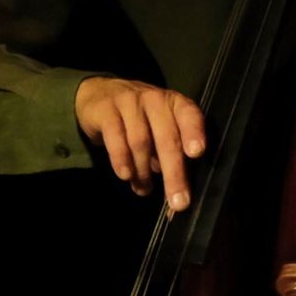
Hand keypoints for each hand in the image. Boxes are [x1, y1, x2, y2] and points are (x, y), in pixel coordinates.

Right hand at [74, 77, 205, 209]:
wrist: (98, 93)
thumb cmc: (139, 118)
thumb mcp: (158, 129)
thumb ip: (169, 155)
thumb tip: (176, 193)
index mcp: (174, 104)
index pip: (189, 115)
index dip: (194, 133)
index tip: (196, 153)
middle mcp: (155, 100)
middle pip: (167, 137)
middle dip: (174, 172)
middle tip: (178, 201)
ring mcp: (129, 102)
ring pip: (140, 141)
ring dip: (144, 171)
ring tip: (144, 189)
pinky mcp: (106, 110)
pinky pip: (115, 137)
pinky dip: (121, 159)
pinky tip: (125, 176)